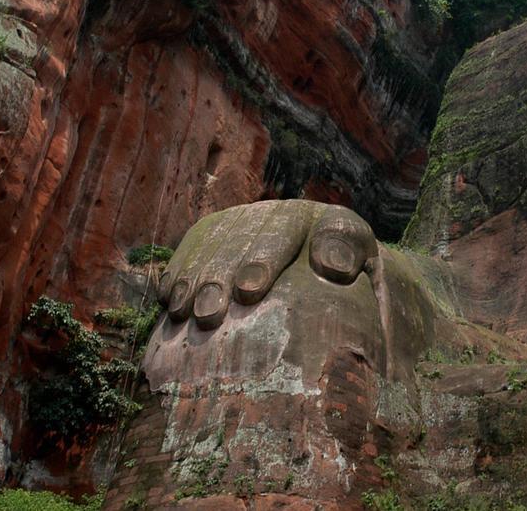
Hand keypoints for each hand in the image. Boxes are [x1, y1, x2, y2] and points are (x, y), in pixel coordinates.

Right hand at [156, 200, 377, 328]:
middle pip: (236, 242)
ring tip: (181, 311)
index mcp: (304, 217)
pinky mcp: (209, 236)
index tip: (249, 290)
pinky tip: (167, 298)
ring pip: (207, 247)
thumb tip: (329, 263)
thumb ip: (349, 252)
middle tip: (207, 313)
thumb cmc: (348, 268)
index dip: (261, 260)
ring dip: (191, 279)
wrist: (328, 261)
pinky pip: (187, 251)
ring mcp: (234, 223)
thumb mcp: (360, 254)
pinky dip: (175, 273)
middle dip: (218, 276)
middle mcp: (264, 214)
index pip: (279, 235)